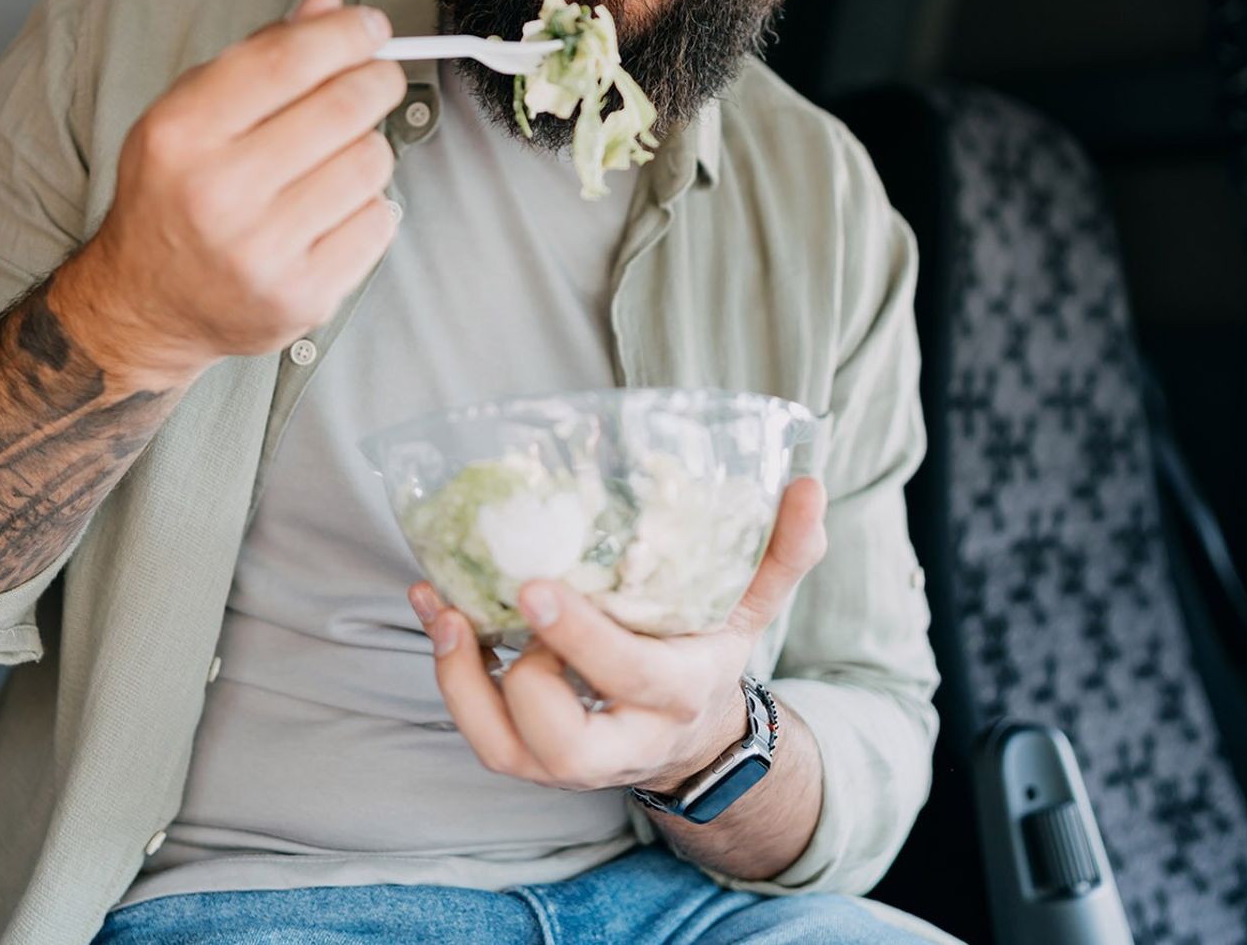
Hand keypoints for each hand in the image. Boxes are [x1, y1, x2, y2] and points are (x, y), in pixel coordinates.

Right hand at [61, 0, 406, 386]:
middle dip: (377, 80)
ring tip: (338, 157)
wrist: (147, 305)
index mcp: (181, 134)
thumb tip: (331, 6)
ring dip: (369, 147)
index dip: (344, 34)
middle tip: (379, 77)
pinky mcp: (303, 294)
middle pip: (342, 108)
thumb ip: (260, 55)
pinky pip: (380, 221)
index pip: (286, 61)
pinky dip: (369, 204)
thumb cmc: (174, 196)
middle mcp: (217, 192)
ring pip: (370, 163)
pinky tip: (334, 209)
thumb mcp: (189, 114)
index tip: (371, 25)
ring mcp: (263, 250)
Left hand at [410, 476, 827, 794]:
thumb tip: (807, 485)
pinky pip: (481, 734)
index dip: (580, 638)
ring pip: (504, 748)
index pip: (629, 676)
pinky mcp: (530, 760)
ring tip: (444, 606)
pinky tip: (438, 611)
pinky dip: (451, 675)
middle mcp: (623, 741)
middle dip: (525, 678)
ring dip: (462, 678)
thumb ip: (782, 552)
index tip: (538, 582)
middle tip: (506, 599)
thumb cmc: (707, 652)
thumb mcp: (752, 606)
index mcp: (677, 694)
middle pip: (563, 741)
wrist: (689, 737)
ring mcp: (569, 761)